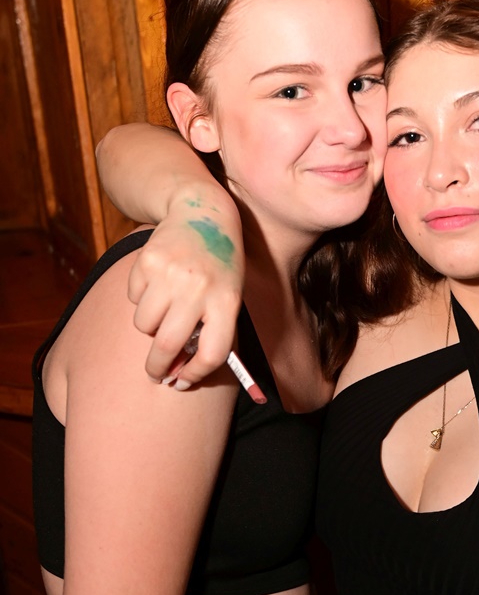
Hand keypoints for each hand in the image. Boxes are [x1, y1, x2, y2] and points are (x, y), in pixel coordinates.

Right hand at [127, 200, 243, 385]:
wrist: (203, 212)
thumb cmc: (218, 265)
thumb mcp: (228, 295)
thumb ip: (210, 330)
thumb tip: (178, 372)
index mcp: (227, 302)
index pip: (212, 354)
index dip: (195, 374)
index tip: (182, 382)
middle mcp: (199, 289)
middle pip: (169, 346)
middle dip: (158, 368)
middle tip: (156, 375)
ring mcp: (171, 275)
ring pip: (145, 325)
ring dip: (150, 326)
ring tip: (164, 308)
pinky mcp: (147, 262)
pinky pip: (133, 299)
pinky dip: (141, 298)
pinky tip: (158, 281)